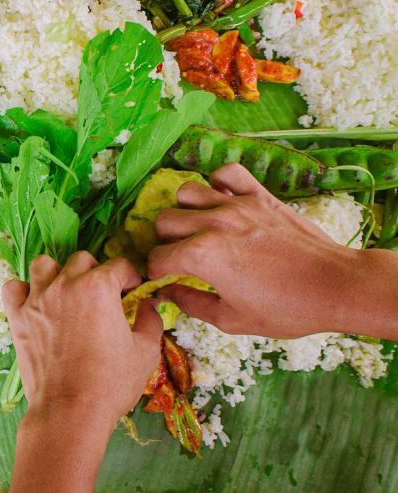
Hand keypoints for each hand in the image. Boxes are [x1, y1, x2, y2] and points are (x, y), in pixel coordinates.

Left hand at [3, 252, 162, 421]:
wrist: (70, 410)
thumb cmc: (111, 382)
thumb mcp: (145, 351)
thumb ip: (150, 320)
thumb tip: (149, 305)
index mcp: (98, 287)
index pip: (118, 265)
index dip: (130, 276)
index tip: (131, 289)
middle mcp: (65, 285)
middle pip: (81, 260)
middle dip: (96, 271)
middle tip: (102, 295)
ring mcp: (37, 299)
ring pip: (43, 264)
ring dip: (57, 272)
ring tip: (66, 291)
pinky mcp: (17, 317)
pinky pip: (13, 288)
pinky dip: (23, 291)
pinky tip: (35, 303)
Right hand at [147, 163, 396, 338]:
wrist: (336, 286)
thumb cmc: (287, 309)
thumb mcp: (233, 320)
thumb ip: (192, 304)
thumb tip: (168, 293)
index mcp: (202, 256)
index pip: (157, 258)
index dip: (156, 272)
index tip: (165, 279)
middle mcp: (213, 223)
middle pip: (164, 221)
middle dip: (166, 241)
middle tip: (182, 256)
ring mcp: (237, 205)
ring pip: (186, 192)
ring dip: (186, 211)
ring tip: (199, 227)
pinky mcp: (259, 195)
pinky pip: (227, 172)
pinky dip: (219, 182)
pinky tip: (223, 201)